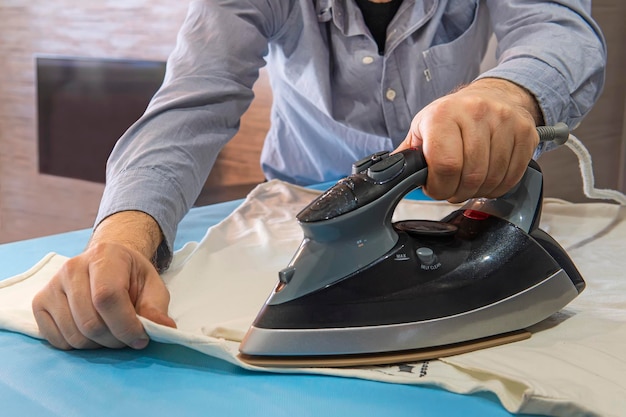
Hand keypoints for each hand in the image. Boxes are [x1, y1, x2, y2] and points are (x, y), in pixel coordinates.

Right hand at [32, 212, 175, 349]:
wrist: (106, 263)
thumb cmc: (131, 276)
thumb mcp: (152, 286)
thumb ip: (157, 307)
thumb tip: (164, 329)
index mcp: (104, 256)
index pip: (107, 297)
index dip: (126, 325)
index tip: (141, 338)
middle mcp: (72, 268)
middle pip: (90, 322)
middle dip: (116, 339)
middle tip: (129, 337)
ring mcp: (52, 285)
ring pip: (75, 335)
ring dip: (99, 345)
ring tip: (112, 332)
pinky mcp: (39, 302)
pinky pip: (57, 340)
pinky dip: (79, 346)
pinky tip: (92, 333)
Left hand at [395, 78, 541, 202]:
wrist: (491, 95)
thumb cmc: (451, 116)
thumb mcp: (422, 129)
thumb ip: (408, 156)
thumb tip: (389, 177)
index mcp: (443, 114)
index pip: (446, 165)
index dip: (439, 187)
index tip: (436, 188)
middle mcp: (475, 113)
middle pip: (471, 176)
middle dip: (457, 192)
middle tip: (452, 187)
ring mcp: (504, 121)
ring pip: (492, 179)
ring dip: (478, 191)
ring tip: (469, 182)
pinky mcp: (525, 132)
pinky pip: (512, 175)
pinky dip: (498, 186)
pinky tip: (488, 178)